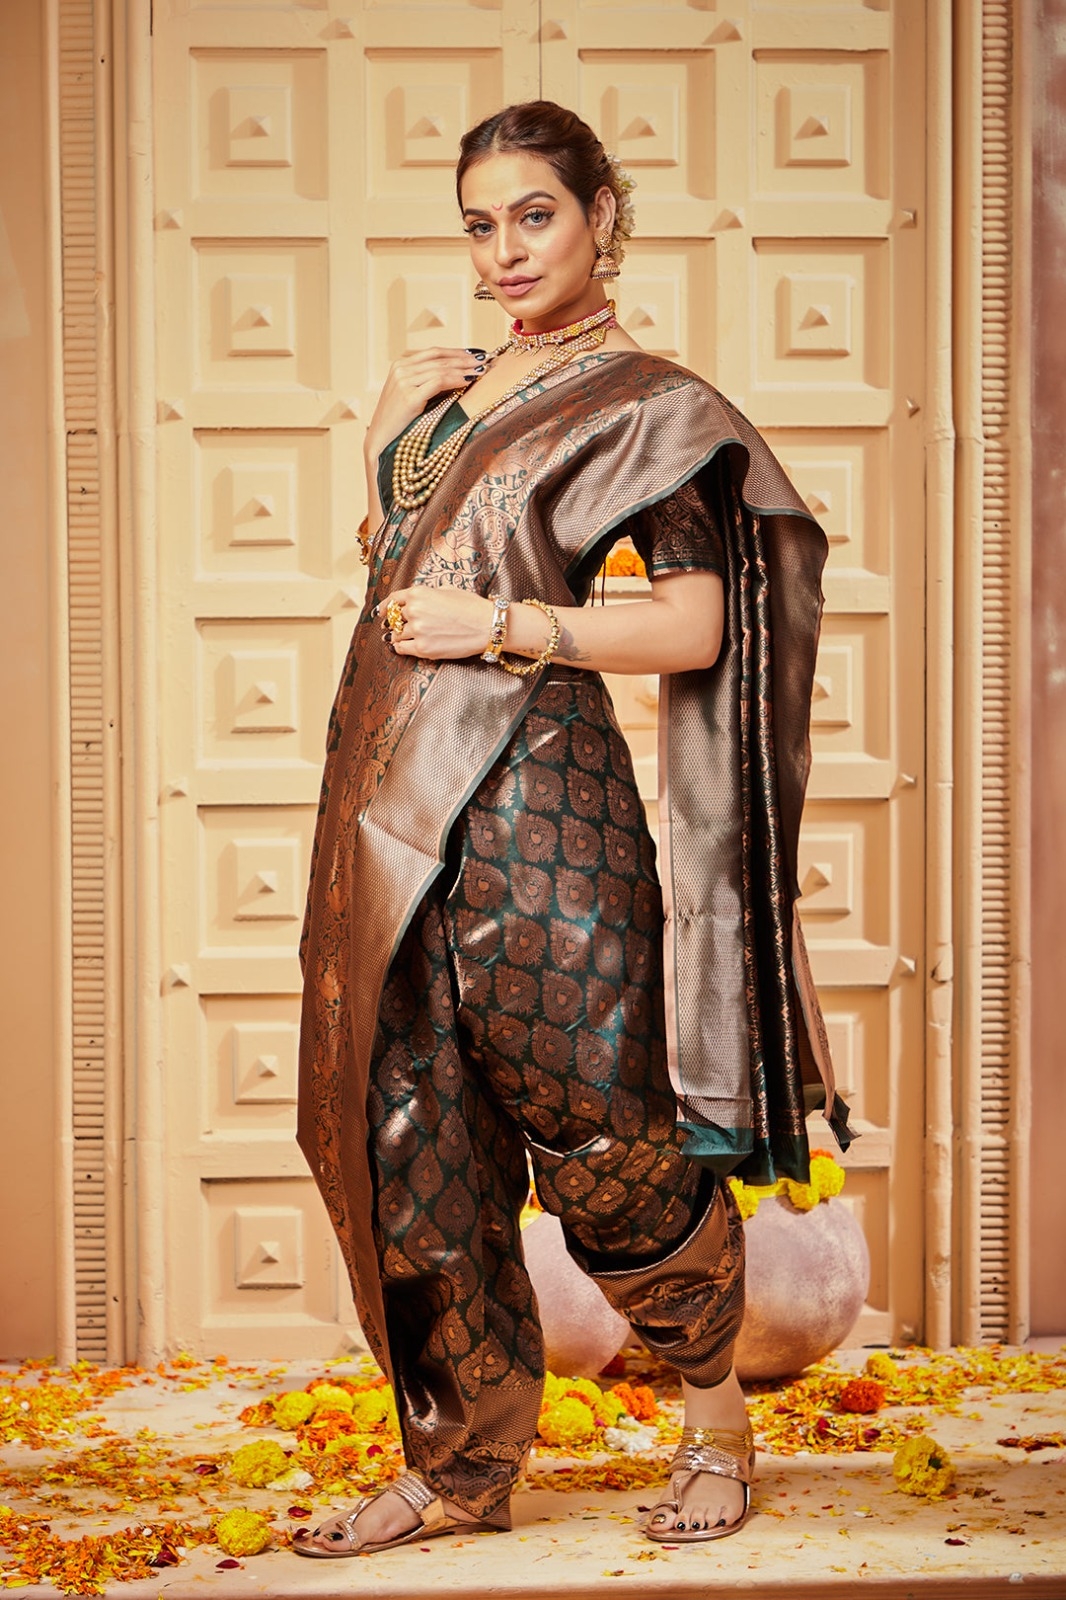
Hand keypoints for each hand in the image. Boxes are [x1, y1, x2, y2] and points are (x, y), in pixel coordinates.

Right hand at [365, 347, 487, 463]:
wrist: (380, 441)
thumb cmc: (399, 422)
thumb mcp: (412, 396)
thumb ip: (427, 382)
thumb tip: (459, 375)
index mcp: (400, 365)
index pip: (434, 353)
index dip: (457, 352)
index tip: (475, 354)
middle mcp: (401, 369)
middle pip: (439, 358)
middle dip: (464, 358)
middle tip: (484, 359)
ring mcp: (403, 381)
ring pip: (440, 368)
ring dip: (464, 368)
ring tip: (481, 371)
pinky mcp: (409, 396)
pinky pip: (438, 382)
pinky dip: (456, 379)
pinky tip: (469, 381)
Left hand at [380, 586, 495, 661]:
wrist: (487, 625)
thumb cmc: (471, 606)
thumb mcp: (446, 590)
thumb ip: (426, 595)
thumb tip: (412, 602)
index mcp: (418, 593)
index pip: (393, 599)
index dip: (385, 606)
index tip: (380, 612)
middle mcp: (414, 610)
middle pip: (394, 618)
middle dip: (395, 622)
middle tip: (397, 627)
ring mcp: (417, 630)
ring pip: (396, 634)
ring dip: (398, 635)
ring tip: (404, 637)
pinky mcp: (423, 648)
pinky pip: (401, 648)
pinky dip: (400, 647)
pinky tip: (405, 646)